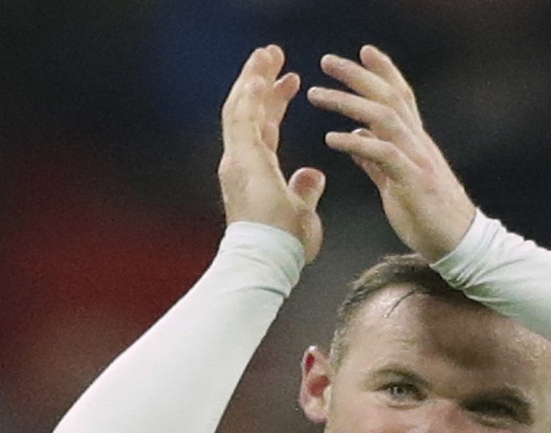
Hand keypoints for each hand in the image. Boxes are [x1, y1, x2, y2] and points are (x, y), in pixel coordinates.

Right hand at [219, 45, 326, 262]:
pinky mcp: (241, 161)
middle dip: (260, 80)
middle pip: (248, 110)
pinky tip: (257, 77)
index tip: (291, 80)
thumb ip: (305, 190)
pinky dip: (248, 98)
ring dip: (252, 79)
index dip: (276, 101)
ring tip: (265, 54)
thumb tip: (312, 175)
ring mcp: (237, 161)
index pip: (265, 126)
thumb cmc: (285, 245)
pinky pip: (242, 122)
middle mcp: (241, 162)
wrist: (268, 259)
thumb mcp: (303, 211)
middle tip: (271, 54)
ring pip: (241, 110)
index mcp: (256, 170)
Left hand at [308, 45, 476, 261]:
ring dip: (348, 102)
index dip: (383, 72)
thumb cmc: (430, 216)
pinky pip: (384, 154)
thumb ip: (376, 160)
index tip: (363, 51)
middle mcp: (418, 143)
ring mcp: (418, 159)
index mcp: (415, 142)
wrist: (459, 244)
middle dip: (358, 75)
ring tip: (317, 94)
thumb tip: (356, 138)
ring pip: (384, 117)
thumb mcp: (397, 183)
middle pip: (389, 97)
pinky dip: (356, 143)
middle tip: (327, 60)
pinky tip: (333, 138)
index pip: (400, 97)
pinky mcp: (413, 181)